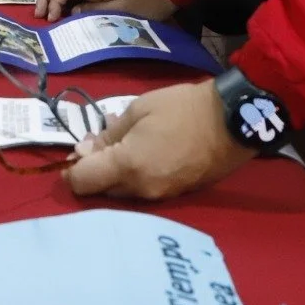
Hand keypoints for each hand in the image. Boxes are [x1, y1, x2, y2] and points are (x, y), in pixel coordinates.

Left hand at [65, 80, 256, 198]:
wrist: (232, 121)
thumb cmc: (181, 108)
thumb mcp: (137, 110)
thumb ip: (107, 134)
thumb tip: (83, 151)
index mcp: (127, 166)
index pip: (81, 183)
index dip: (72, 168)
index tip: (78, 150)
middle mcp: (141, 190)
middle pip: (100, 190)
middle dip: (93, 170)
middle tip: (100, 143)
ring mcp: (160, 196)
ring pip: (121, 192)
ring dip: (114, 174)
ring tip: (124, 145)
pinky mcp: (176, 195)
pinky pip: (142, 190)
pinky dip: (134, 177)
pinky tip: (143, 154)